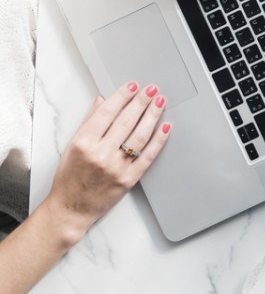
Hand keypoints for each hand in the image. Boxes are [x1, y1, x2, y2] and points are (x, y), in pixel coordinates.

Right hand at [44, 82, 171, 240]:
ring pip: (139, 136)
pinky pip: (148, 156)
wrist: (72, 208)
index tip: (133, 86)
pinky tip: (166, 126)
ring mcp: (116, 167)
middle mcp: (100, 154)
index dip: (122, 97)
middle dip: (140, 102)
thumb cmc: (69, 177)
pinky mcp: (129, 179)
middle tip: (151, 89)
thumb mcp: (72, 146)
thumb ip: (89, 121)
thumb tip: (103, 100)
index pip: (107, 113)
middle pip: (125, 122)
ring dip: (152, 116)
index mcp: (83, 143)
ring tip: (160, 102)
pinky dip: (158, 140)